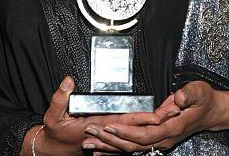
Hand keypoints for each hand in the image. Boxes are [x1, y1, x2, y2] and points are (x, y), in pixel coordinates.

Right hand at [34, 75, 180, 154]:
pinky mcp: (110, 133)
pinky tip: (155, 121)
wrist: (52, 147)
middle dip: (159, 118)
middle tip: (176, 107)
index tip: (161, 113)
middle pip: (140, 126)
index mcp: (99, 125)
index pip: (127, 121)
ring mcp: (111, 134)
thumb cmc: (54, 132)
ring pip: (139, 129)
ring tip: (173, 109)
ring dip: (155, 121)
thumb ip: (61, 97)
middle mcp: (108, 130)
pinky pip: (131, 133)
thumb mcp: (53, 114)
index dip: (145, 118)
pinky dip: (144, 127)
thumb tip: (69, 80)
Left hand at [81, 81, 217, 152]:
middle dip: (110, 140)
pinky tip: (104, 150)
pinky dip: (117, 149)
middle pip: (132, 145)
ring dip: (109, 147)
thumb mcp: (199, 91)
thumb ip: (188, 95)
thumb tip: (178, 98)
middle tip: (90, 133)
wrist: (211, 112)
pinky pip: (134, 147)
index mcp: (171, 128)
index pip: (143, 134)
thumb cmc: (204, 100)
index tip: (109, 125)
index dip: (125, 131)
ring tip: (89, 145)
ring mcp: (160, 141)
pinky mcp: (156, 139)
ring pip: (131, 149)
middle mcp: (164, 138)